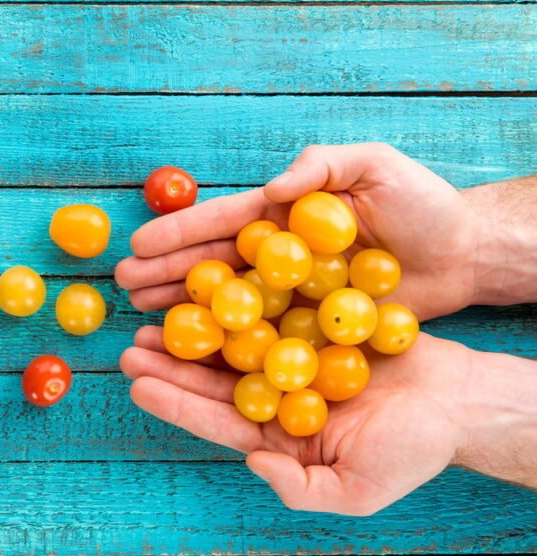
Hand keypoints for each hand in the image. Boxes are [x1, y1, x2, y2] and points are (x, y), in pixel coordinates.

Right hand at [116, 143, 478, 320]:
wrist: (464, 256)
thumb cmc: (423, 205)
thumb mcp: (375, 167)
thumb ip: (323, 166)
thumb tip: (270, 188)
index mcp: (283, 218)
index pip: (222, 224)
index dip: (180, 235)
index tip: (139, 245)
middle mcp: (277, 258)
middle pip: (211, 267)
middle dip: (164, 275)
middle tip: (121, 288)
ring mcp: (290, 296)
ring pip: (226, 306)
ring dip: (182, 312)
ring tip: (140, 321)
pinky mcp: (310, 330)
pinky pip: (262, 340)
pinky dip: (228, 350)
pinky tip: (195, 359)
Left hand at [121, 329, 472, 514]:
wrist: (459, 400)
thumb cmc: (414, 449)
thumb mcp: (360, 488)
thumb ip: (303, 488)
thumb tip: (253, 464)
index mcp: (278, 437)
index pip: (217, 421)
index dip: (176, 403)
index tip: (137, 384)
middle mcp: (275, 397)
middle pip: (212, 380)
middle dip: (169, 364)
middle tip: (128, 346)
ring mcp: (289, 359)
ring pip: (230, 343)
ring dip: (193, 331)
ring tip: (150, 315)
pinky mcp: (309, 325)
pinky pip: (267, 310)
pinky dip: (237, 299)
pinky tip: (206, 283)